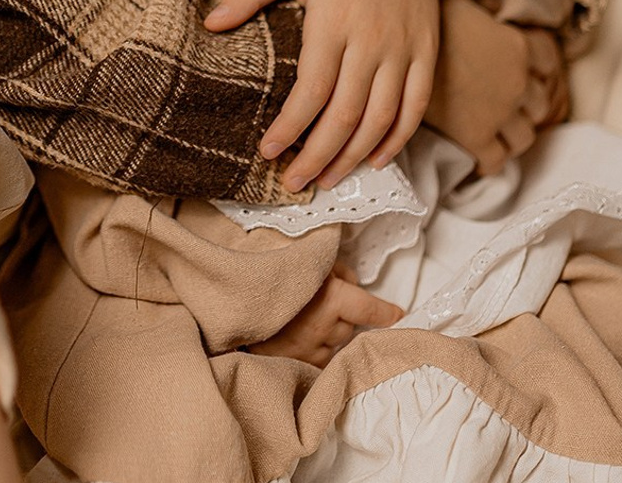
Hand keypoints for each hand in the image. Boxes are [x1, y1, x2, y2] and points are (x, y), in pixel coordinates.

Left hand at [207, 0, 464, 191]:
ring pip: (381, 118)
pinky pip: (415, 105)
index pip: (312, 89)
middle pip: (346, 114)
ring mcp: (403, 49)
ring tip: (326, 180)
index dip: (290, 126)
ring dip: (354, 156)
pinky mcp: (426, 52)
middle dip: (318, 155)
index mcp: (333, 20)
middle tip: (293, 182)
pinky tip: (375, 158)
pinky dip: (397, 138)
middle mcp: (371, 41)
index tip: (267, 152)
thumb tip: (209, 23)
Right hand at [247, 264, 402, 367]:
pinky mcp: (296, 366)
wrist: (223, 310)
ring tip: (305, 312)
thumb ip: (325, 263)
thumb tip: (346, 274)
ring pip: (335, 341)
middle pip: (350, 321)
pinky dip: (315, 346)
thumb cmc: (259, 276)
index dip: (385, 310)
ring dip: (330, 328)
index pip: (368, 307)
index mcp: (329, 299)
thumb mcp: (294, 255)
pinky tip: (298, 335)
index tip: (398, 313)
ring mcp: (309, 352)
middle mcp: (324, 329)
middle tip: (322, 292)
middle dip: (344, 308)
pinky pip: (318, 357)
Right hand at [426, 0, 567, 173]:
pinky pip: (496, 160)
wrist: (392, 50)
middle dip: (526, 102)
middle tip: (503, 98)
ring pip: (524, 135)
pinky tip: (478, 151)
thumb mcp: (462, 4)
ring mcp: (498, 113)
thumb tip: (494, 9)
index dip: (539, 64)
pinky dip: (491, 159)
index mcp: (517, 46)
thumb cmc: (424, 19)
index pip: (548, 59)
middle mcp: (517, 82)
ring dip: (513, 132)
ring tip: (493, 127)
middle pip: (540, 102)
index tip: (526, 66)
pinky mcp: (475, 138)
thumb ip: (486, 13)